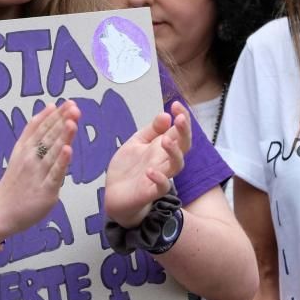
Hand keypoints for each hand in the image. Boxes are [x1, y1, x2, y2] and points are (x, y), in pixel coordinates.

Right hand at [0, 101, 78, 239]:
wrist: (0, 211)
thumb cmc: (14, 183)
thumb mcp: (19, 152)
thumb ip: (33, 132)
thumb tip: (50, 107)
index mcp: (25, 148)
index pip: (42, 127)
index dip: (56, 115)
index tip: (68, 103)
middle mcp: (30, 158)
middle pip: (48, 136)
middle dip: (62, 121)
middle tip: (74, 107)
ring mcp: (37, 174)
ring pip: (52, 152)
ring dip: (63, 136)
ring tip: (72, 121)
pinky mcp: (45, 190)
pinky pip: (54, 174)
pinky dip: (61, 162)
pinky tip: (67, 150)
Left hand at [104, 100, 192, 227]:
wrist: (114, 194)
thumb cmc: (128, 168)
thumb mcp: (136, 143)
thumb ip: (151, 130)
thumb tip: (165, 115)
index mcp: (162, 147)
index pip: (179, 131)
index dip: (182, 117)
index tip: (176, 104)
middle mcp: (164, 160)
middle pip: (184, 146)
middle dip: (184, 131)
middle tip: (180, 119)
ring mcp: (160, 176)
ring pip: (177, 165)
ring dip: (174, 152)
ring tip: (166, 141)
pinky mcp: (151, 191)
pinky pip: (162, 187)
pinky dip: (160, 179)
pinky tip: (151, 171)